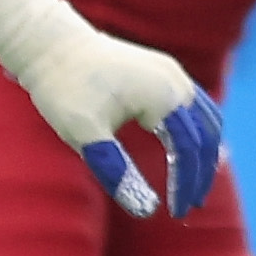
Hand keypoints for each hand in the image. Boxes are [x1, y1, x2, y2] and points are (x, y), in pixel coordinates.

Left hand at [10, 16, 222, 216]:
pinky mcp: (162, 69)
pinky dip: (197, 131)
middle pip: (206, 136)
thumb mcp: (84, 134)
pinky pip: (195, 104)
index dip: (186, 184)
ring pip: (207, 118)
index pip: (189, 151)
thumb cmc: (63, 87)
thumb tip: (146, 211)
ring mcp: (173, 72)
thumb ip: (116, 171)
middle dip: (201, 173)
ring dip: (205, 152)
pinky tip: (186, 147)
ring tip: (196, 180)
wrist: (47, 42)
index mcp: (164, 96)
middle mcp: (177, 82)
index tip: (177, 213)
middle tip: (190, 205)